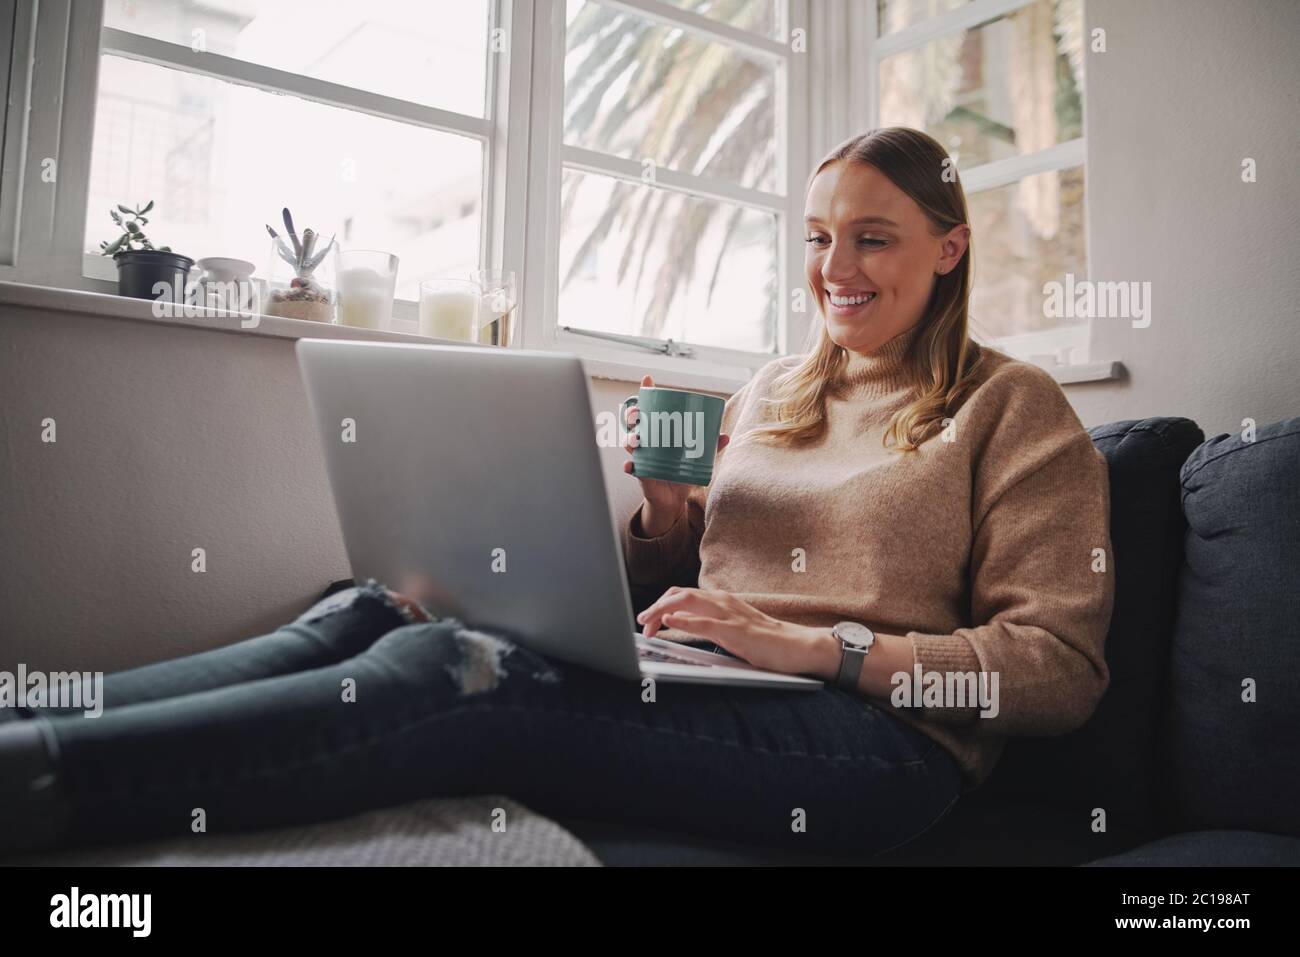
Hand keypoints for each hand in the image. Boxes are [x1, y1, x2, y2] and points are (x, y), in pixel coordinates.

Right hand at [624, 375, 728, 536]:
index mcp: (658, 432)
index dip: (645, 394)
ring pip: (629, 443)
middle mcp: (646, 442)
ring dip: (630, 439)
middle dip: (632, 415)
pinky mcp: (640, 473)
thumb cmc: (683, 472)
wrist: (674, 498)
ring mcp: (641, 457)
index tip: (647, 381)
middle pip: (633, 423)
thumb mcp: (697, 457)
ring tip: (637, 440)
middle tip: (638, 413)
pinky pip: (631, 468)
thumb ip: (710, 447)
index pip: (649, 409)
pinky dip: (629, 466)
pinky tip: (631, 465)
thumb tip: (725, 435)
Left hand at [636, 587, 839, 678]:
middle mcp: (722, 601)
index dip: (660, 604)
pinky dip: (685, 621)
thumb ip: (705, 622)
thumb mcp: (729, 627)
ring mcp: (729, 614)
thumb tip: (677, 622)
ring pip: (687, 602)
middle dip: (655, 606)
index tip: (647, 619)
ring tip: (647, 621)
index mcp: (720, 600)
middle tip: (641, 622)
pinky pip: (706, 622)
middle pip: (678, 594)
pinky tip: (670, 622)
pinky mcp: (736, 631)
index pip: (681, 595)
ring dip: (661, 610)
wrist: (796, 646)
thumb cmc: (764, 640)